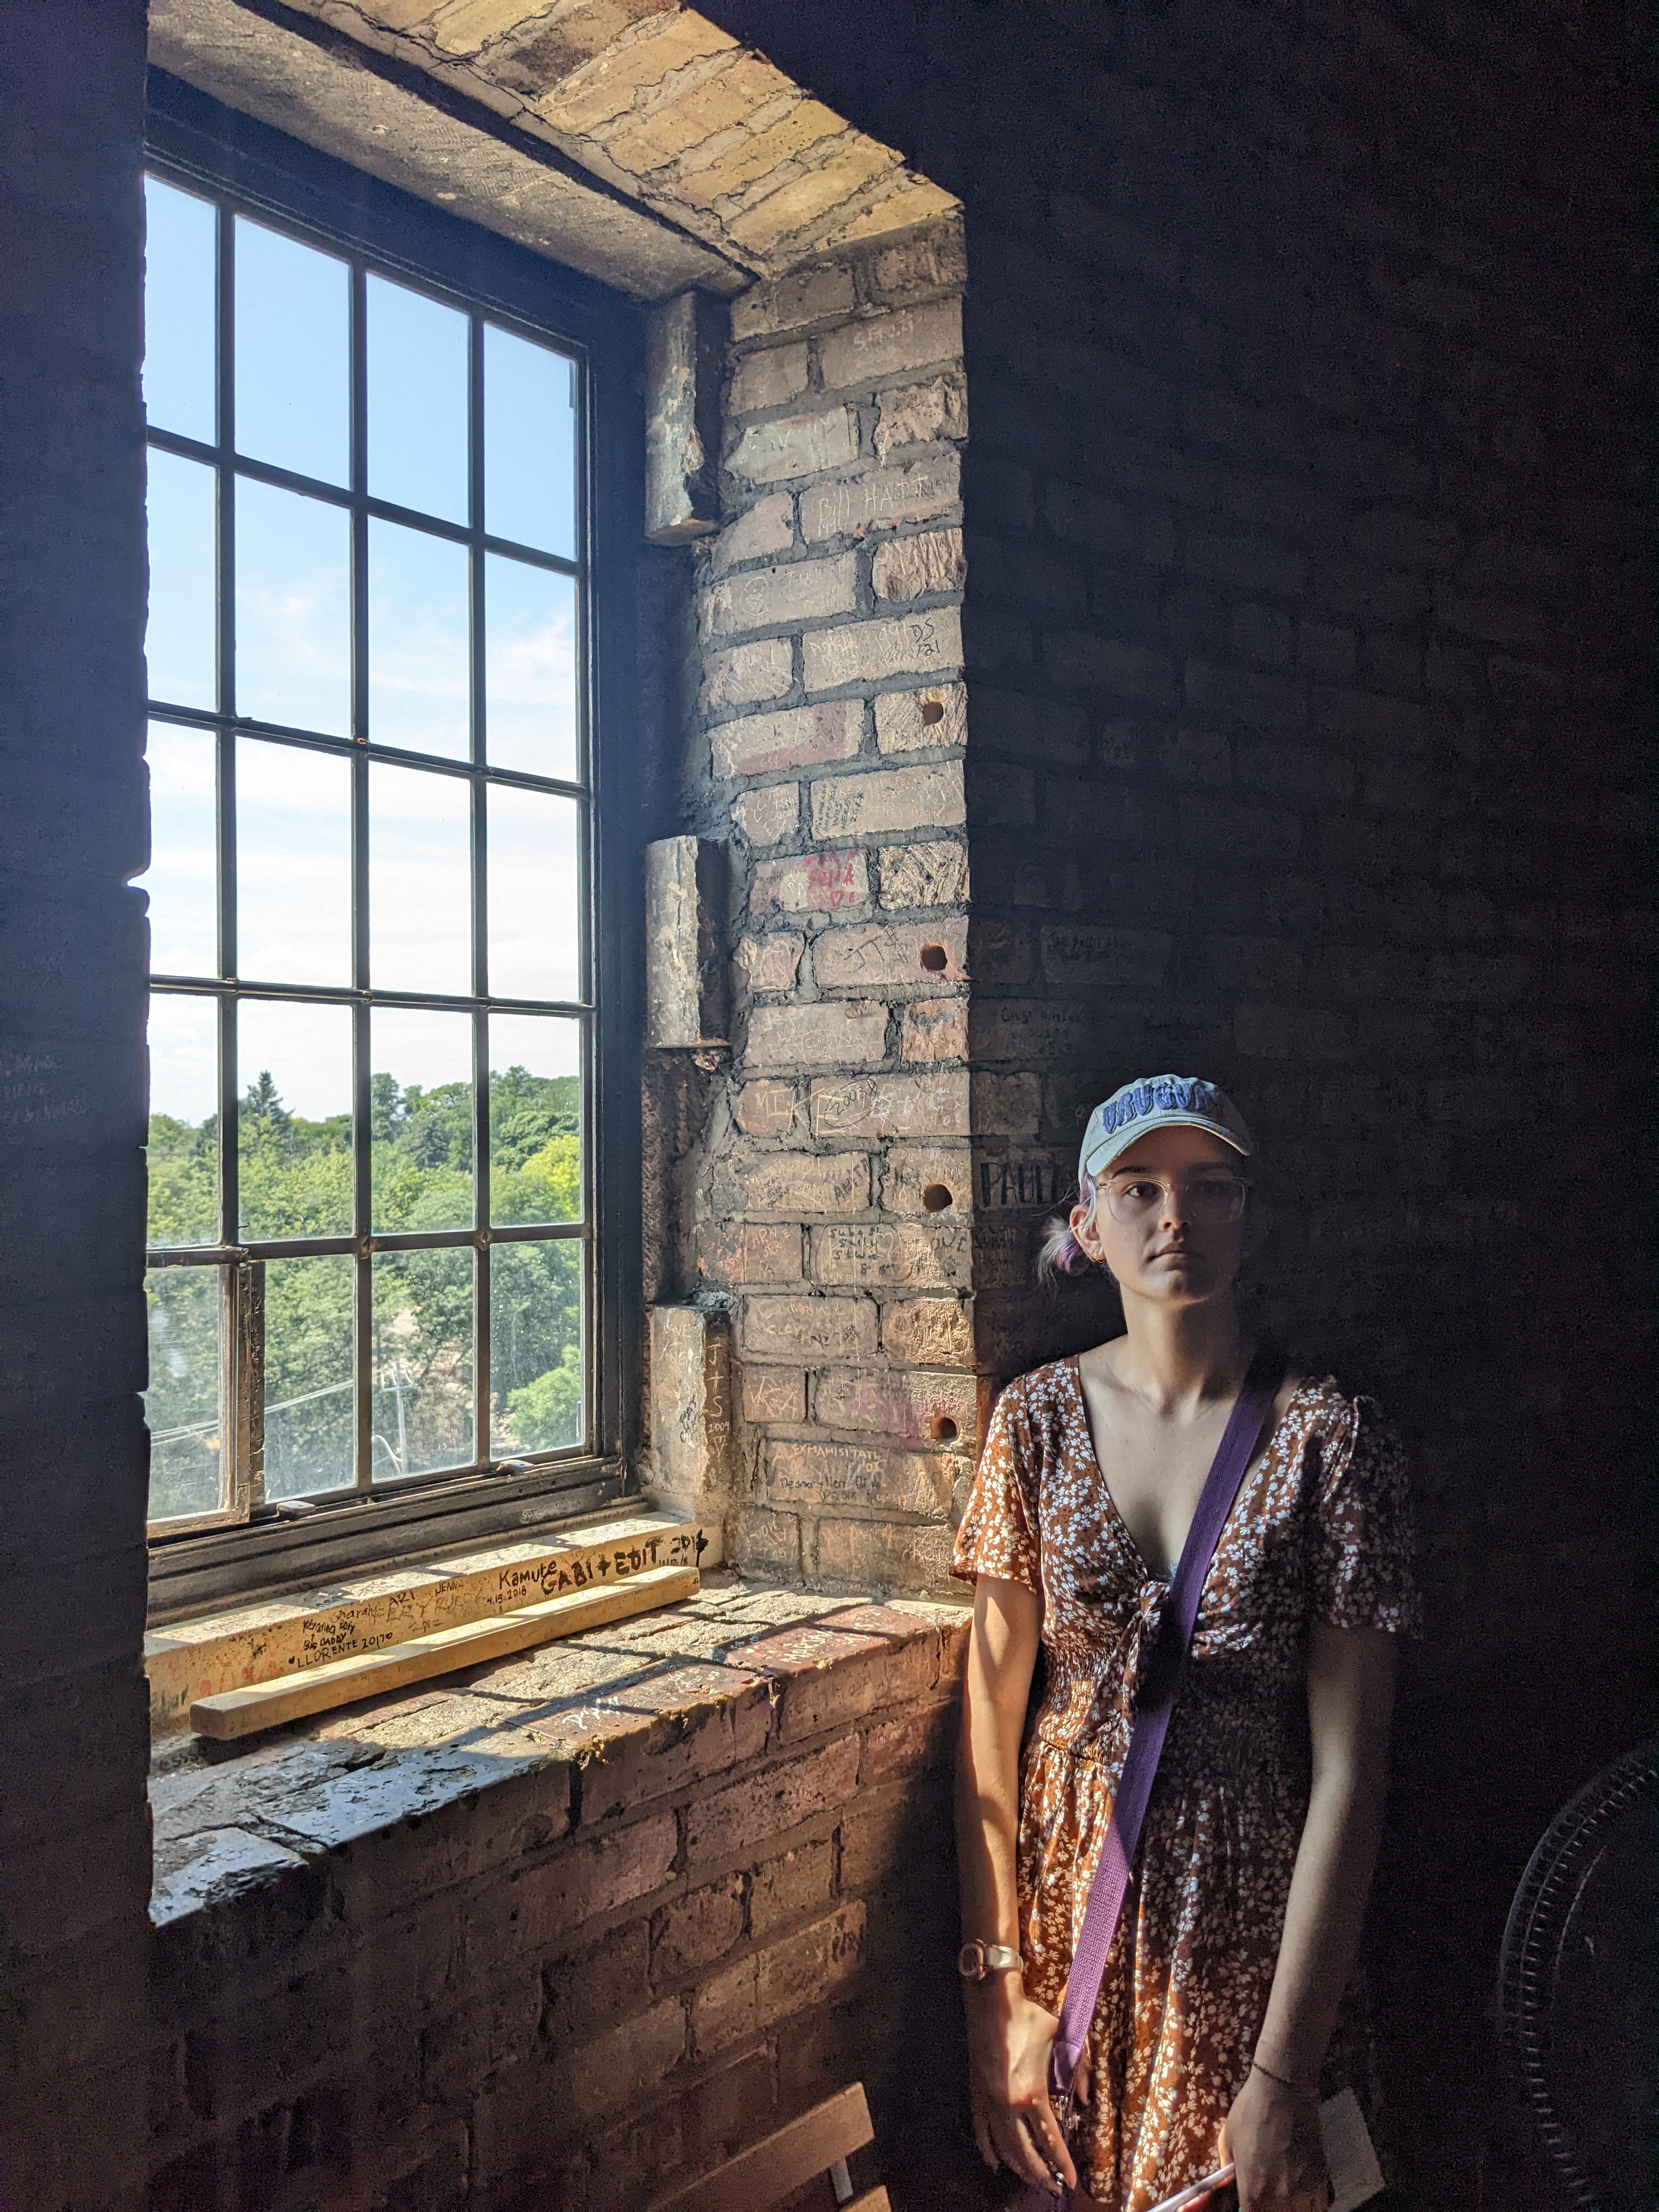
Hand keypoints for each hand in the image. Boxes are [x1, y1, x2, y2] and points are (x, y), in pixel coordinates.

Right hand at [963, 1976, 1077, 2196]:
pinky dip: (988, 2150)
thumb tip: (1087, 2100)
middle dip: (1041, 2174)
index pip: (1050, 2140)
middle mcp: (1009, 2104)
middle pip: (1025, 2152)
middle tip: (1052, 2188)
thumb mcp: (1063, 2039)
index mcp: (1032, 2093)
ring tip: (1031, 2179)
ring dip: (1018, 2167)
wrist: (992, 2001)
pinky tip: (995, 2162)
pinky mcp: (976, 2093)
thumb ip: (1080, 2069)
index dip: (1061, 2163)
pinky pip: (980, 2131)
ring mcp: (989, 2101)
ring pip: (1003, 2146)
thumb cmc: (1030, 2018)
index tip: (1070, 2181)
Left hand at [1219, 2067, 1329, 2211]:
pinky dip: (1312, 2205)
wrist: (1283, 2090)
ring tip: (1285, 2195)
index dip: (1247, 2211)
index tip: (1248, 2202)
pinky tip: (1303, 2195)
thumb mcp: (1228, 2141)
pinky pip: (1319, 2207)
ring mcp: (1303, 2192)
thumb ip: (1228, 2170)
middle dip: (1267, 2208)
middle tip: (1265, 2194)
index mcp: (1252, 2191)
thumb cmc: (1250, 2111)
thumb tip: (1228, 2185)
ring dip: (1291, 2208)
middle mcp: (1279, 2199)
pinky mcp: (1322, 2180)